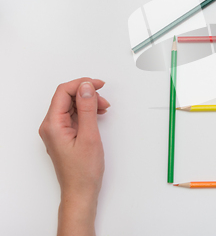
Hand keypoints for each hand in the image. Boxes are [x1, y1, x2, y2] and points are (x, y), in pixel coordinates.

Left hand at [39, 78, 109, 235]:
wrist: (80, 192)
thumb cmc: (83, 170)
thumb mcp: (89, 136)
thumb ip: (86, 109)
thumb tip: (86, 87)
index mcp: (53, 124)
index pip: (63, 92)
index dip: (82, 84)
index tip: (99, 84)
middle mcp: (51, 126)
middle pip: (67, 97)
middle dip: (87, 94)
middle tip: (104, 101)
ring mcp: (56, 131)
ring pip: (71, 106)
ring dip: (88, 103)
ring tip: (104, 109)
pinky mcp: (63, 135)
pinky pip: (73, 115)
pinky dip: (86, 112)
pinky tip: (97, 115)